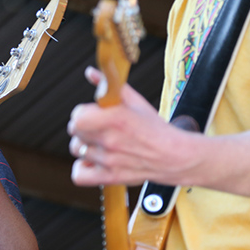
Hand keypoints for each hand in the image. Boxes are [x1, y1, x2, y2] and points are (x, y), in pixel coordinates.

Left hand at [68, 67, 185, 186]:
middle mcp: (111, 140)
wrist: (174, 156)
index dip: (82, 113)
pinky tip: (93, 161)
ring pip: (77, 150)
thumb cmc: (154, 128)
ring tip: (100, 144)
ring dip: (85, 146)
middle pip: (74, 132)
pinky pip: (79, 175)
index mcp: (116, 119)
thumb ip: (110, 85)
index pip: (77, 116)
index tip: (92, 113)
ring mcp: (110, 160)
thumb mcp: (135, 101)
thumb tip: (90, 72)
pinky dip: (82, 168)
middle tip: (96, 128)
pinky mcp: (110, 177)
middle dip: (83, 127)